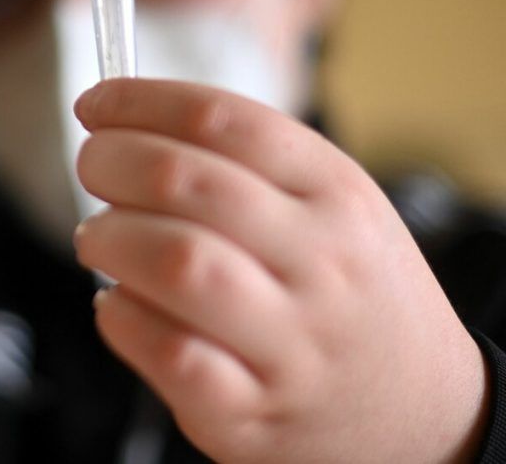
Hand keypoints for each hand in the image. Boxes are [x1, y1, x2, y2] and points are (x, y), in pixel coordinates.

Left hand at [74, 79, 487, 462]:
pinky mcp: (254, 413)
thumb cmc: (354, 285)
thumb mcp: (335, 203)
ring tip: (98, 237)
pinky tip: (117, 303)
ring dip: (109, 238)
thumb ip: (247, 161)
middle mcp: (320, 260)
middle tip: (91, 164)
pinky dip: (122, 317)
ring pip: (174, 263)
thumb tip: (127, 125)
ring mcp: (291, 342)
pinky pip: (169, 354)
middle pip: (185, 182)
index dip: (140, 101)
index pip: (222, 118)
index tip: (96, 103)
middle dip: (110, 160)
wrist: (424, 411)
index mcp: (336, 191)